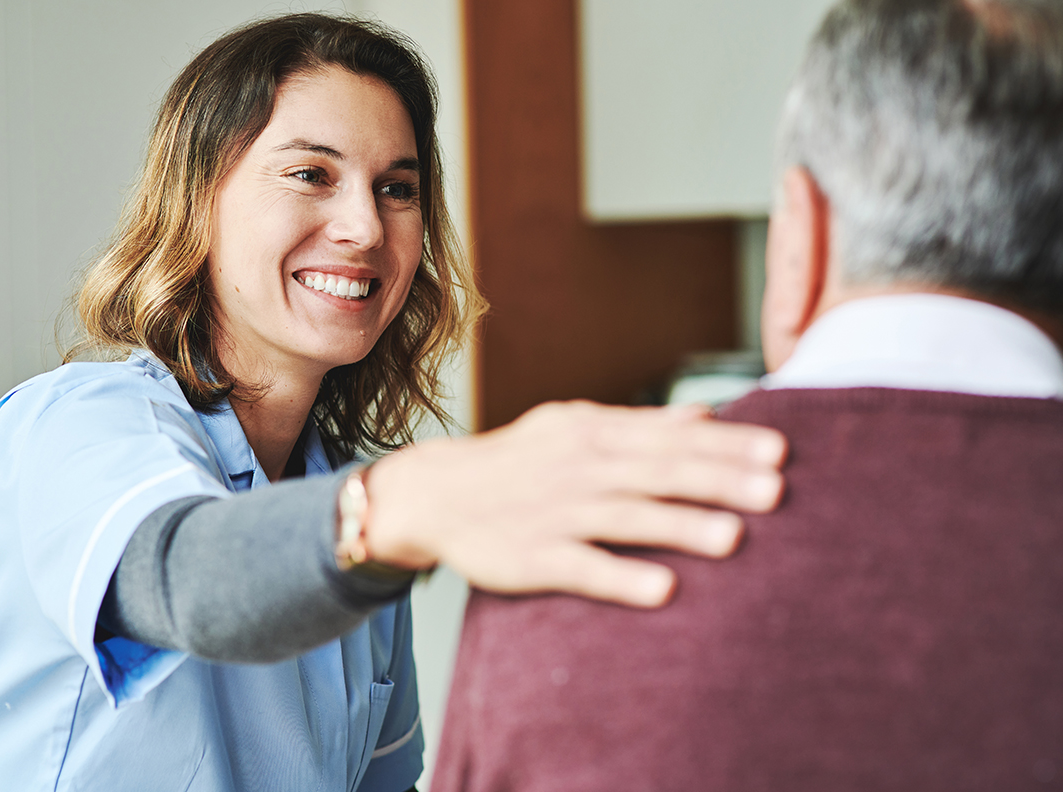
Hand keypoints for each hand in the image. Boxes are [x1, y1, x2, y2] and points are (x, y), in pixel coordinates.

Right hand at [363, 400, 785, 607]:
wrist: (436, 492)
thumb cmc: (519, 460)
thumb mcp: (574, 426)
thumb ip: (642, 423)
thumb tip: (709, 414)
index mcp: (593, 432)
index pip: (669, 436)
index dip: (726, 444)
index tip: (780, 452)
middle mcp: (578, 467)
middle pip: (657, 472)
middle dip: (718, 479)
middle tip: (776, 491)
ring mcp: (555, 512)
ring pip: (625, 517)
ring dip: (680, 525)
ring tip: (735, 537)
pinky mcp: (532, 557)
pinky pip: (581, 567)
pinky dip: (621, 576)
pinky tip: (664, 589)